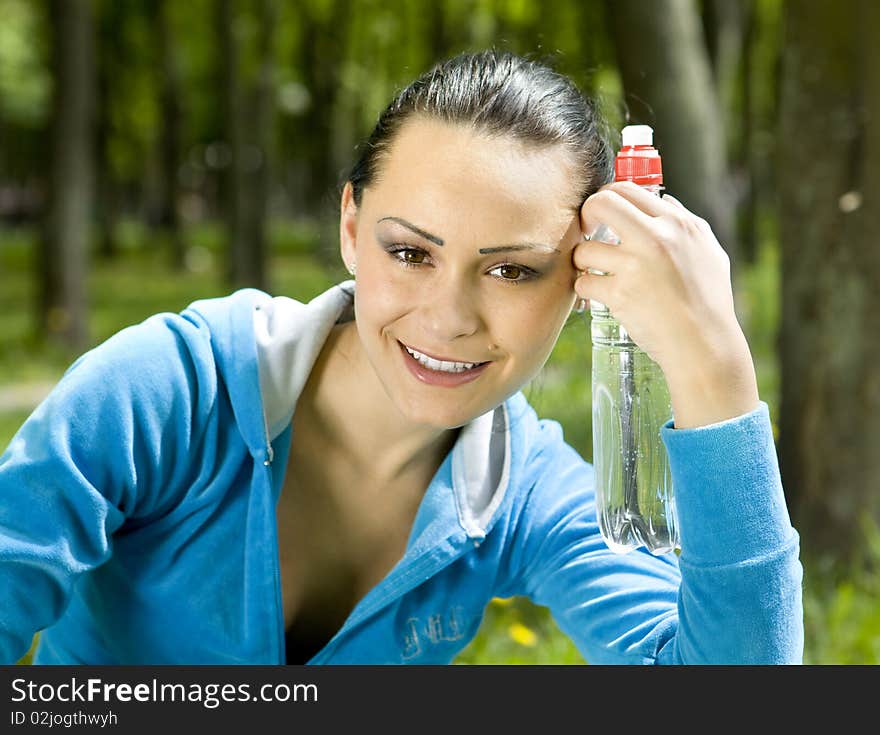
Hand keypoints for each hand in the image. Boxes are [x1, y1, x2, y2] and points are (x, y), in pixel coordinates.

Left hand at [573, 181, 758, 427]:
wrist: (703, 342)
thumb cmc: (709, 300)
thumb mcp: (709, 251)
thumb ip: (685, 222)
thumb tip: (664, 200)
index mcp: (676, 224)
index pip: (628, 189)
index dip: (607, 198)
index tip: (601, 214)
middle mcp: (655, 238)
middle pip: (601, 203)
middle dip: (586, 215)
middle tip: (586, 232)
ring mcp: (635, 266)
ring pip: (584, 249)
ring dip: (583, 261)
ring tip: (595, 272)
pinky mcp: (619, 294)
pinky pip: (584, 283)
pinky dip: (586, 289)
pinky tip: (598, 295)